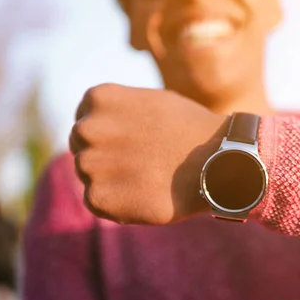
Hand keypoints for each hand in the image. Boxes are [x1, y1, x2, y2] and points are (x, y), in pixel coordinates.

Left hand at [69, 83, 226, 224]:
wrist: (216, 162)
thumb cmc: (191, 130)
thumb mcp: (153, 102)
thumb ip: (121, 111)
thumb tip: (99, 125)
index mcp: (99, 98)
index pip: (86, 117)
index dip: (111, 132)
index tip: (135, 140)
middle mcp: (87, 128)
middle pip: (82, 146)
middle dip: (106, 154)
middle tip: (142, 162)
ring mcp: (90, 163)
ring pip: (88, 174)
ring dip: (111, 178)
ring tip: (148, 177)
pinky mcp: (97, 196)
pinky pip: (97, 200)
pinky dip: (118, 201)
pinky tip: (146, 193)